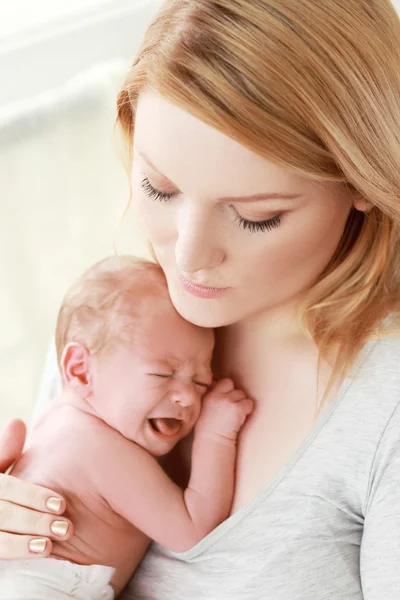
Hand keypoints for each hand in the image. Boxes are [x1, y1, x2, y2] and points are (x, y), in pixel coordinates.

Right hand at [0, 419, 71, 558]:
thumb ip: (4, 451)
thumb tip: (17, 422)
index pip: (5, 487)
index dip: (31, 495)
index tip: (62, 504)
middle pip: (3, 513)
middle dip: (34, 520)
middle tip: (67, 527)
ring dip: (25, 541)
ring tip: (51, 544)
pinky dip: (16, 549)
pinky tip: (40, 550)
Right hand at [196, 379, 252, 440]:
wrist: (212, 443)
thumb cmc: (208, 429)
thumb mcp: (205, 409)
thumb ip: (213, 398)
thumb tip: (223, 390)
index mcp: (209, 395)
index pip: (225, 382)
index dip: (228, 389)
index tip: (228, 398)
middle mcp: (218, 396)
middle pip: (235, 387)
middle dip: (236, 395)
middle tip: (233, 408)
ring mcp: (228, 401)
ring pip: (242, 395)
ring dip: (242, 403)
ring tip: (236, 415)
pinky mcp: (238, 409)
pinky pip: (249, 403)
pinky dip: (247, 410)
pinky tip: (241, 418)